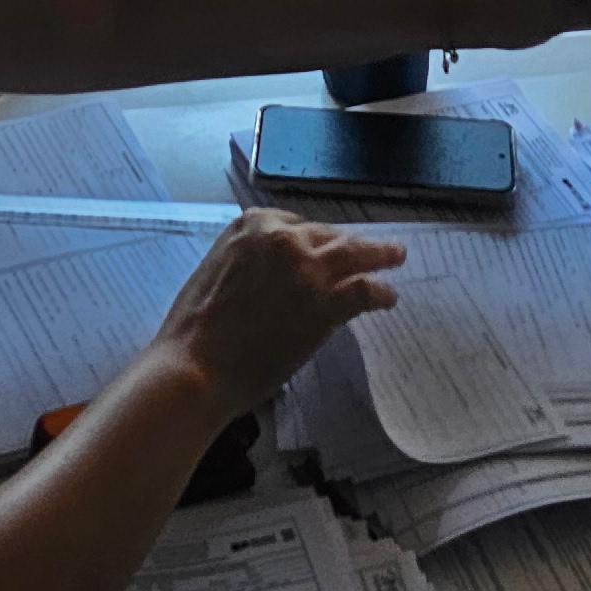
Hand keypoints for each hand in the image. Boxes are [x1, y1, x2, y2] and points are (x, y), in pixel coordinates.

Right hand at [157, 212, 405, 420]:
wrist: (196, 365)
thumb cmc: (195, 328)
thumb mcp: (219, 270)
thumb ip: (252, 260)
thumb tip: (276, 274)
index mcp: (253, 224)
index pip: (298, 225)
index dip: (317, 240)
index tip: (327, 249)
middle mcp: (284, 237)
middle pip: (328, 235)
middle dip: (348, 245)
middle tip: (370, 250)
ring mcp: (307, 268)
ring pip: (355, 252)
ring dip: (380, 254)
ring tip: (395, 257)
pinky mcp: (324, 303)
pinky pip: (364, 289)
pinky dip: (380, 292)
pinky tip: (388, 298)